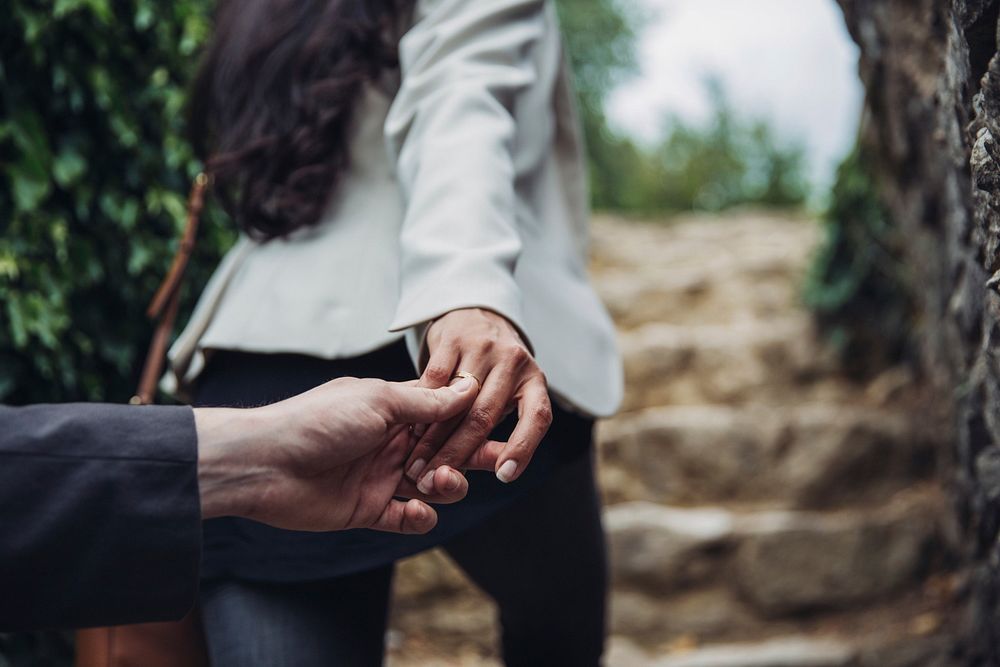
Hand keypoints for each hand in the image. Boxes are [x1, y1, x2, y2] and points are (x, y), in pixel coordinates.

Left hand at [196, 376, 491, 533]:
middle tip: (495, 461)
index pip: (444, 413)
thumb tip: (468, 387)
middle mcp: (392, 442)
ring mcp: (381, 477)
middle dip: (471, 455)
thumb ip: (425, 402)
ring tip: (437, 483)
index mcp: (394, 409)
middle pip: (446, 451)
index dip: (470, 419)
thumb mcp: (378, 401)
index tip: (497, 423)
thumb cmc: (317, 421)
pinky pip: (408, 518)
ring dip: (446, 485)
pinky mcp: (369, 510)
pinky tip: (416, 510)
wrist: (264, 464)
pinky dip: (419, 517)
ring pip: (434, 485)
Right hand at [404, 308, 552, 489]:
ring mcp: (483, 347)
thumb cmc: (492, 370)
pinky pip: (434, 378)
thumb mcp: (506, 393)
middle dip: (456, 454)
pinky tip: (410, 428)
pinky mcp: (454, 337)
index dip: (522, 448)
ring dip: (432, 437)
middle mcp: (513, 362)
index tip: (504, 476)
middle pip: (484, 416)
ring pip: (455, 402)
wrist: (477, 314)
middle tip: (433, 480)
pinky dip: (421, 406)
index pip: (537, 418)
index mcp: (534, 381)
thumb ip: (498, 426)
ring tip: (416, 464)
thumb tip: (487, 471)